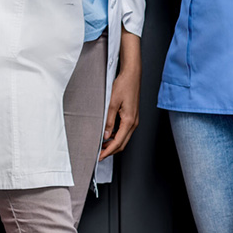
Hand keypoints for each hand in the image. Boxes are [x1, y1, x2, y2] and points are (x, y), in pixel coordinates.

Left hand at [100, 32, 141, 159]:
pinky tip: (107, 133)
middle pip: (122, 143)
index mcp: (129, 121)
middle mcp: (133, 123)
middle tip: (99, 154)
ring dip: (113, 143)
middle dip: (110, 150)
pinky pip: (124, 130)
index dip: (108, 151)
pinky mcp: (132, 116)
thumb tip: (105, 135)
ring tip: (101, 145)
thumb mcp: (112, 102)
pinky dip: (116, 135)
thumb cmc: (123, 85)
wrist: (132, 75)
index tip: (100, 156)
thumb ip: (108, 120)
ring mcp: (133, 120)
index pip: (118, 142)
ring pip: (123, 137)